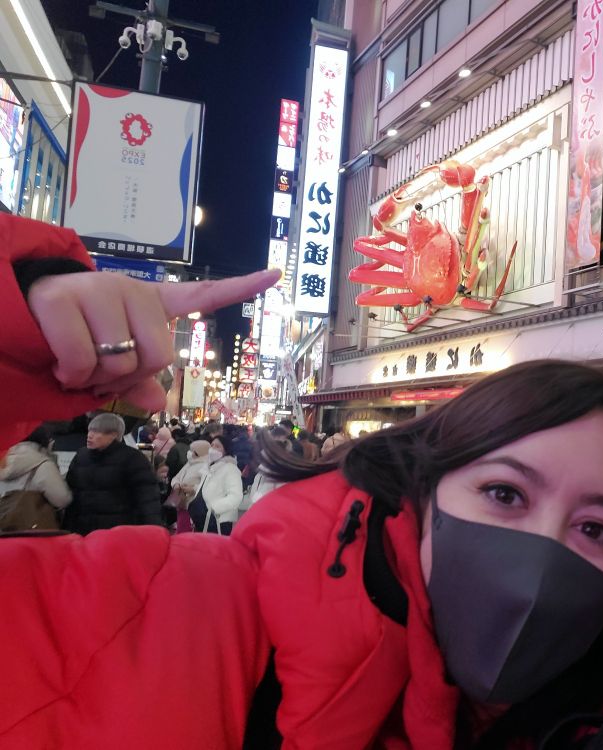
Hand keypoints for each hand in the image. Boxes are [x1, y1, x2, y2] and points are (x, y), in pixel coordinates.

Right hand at [27, 268, 280, 410]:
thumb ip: (133, 381)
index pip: (202, 294)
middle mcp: (130, 292)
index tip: (276, 274)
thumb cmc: (66, 342)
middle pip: (159, 355)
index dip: (241, 286)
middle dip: (128, 376)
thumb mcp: (105, 366)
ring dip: (93, 379)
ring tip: (74, 364)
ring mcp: (98, 291)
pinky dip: (70, 375)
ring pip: (120, 362)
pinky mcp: (63, 299)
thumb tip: (153, 399)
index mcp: (148, 304)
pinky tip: (58, 363)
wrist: (10, 313)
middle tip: (99, 373)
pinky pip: (83, 358)